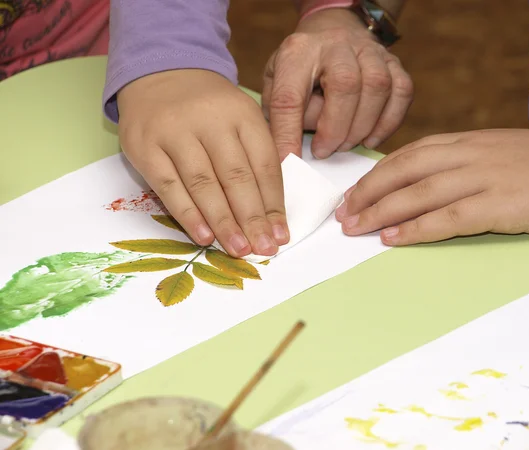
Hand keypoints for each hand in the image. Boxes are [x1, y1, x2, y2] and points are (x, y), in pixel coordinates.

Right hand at [117, 69, 289, 256]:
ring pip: (204, 184)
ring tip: (239, 250)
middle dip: (253, 219)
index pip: (264, 164)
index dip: (274, 204)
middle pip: (236, 177)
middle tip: (264, 249)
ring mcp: (174, 132)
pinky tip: (204, 237)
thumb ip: (256, 157)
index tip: (281, 234)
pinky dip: (188, 215)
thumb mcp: (241, 118)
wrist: (160, 73)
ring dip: (224, 223)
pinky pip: (169, 186)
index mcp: (242, 113)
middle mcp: (210, 120)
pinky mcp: (144, 146)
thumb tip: (272, 213)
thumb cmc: (209, 107)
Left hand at [262, 8, 412, 159]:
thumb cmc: (300, 68)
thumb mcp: (275, 85)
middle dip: (335, 129)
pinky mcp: (393, 61)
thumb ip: (280, 116)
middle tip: (324, 151)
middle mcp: (335, 44)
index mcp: (297, 51)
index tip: (289, 162)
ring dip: (362, 126)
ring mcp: (368, 49)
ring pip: (377, 86)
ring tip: (346, 144)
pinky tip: (370, 138)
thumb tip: (292, 154)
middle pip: (345, 84)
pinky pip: (401, 91)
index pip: (289, 97)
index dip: (288, 134)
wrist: (332, 29)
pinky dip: (388, 122)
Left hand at [335, 129, 528, 244]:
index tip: (352, 194)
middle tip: (342, 215)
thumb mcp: (492, 153)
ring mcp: (482, 178)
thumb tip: (417, 185)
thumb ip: (456, 163)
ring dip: (381, 212)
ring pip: (418, 193)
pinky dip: (416, 229)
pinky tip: (393, 239)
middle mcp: (467, 155)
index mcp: (464, 141)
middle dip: (367, 193)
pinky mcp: (499, 204)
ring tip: (355, 229)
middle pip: (403, 171)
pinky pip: (448, 217)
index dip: (374, 175)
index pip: (406, 155)